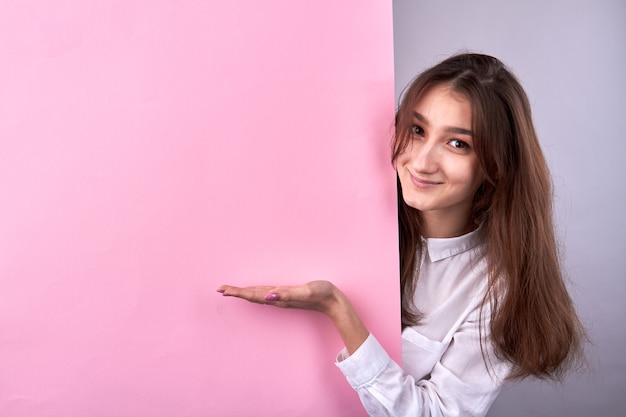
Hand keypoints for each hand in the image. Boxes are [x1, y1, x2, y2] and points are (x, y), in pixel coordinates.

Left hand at [217, 280, 338, 315]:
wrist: (333, 302)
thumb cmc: (322, 294)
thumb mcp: (306, 291)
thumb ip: (288, 294)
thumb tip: (268, 296)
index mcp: (279, 298)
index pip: (253, 295)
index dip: (238, 292)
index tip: (223, 290)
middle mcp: (278, 299)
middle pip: (252, 296)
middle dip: (236, 293)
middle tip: (220, 289)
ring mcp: (282, 298)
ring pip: (258, 295)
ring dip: (243, 293)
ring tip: (230, 291)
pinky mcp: (287, 295)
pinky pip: (266, 294)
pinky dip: (255, 292)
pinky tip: (253, 292)